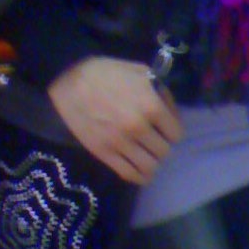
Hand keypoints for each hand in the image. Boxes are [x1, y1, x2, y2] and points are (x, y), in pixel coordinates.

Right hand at [47, 56, 182, 184]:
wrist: (72, 83)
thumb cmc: (108, 73)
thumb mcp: (142, 72)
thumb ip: (161, 93)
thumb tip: (170, 113)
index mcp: (151, 106)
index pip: (176, 134)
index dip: (172, 130)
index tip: (166, 128)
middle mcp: (139, 128)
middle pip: (164, 152)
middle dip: (162, 145)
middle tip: (155, 139)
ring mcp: (121, 144)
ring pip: (149, 167)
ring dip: (152, 162)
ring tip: (147, 154)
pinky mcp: (104, 154)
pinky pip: (129, 174)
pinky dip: (139, 175)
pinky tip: (139, 169)